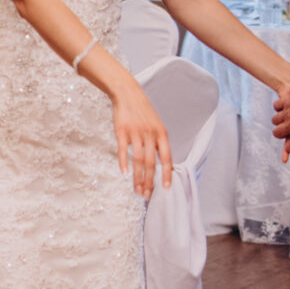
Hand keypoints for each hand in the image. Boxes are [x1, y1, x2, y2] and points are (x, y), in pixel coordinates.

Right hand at [111, 80, 172, 196]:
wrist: (128, 93)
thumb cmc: (143, 112)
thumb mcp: (156, 125)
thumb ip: (159, 143)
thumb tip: (165, 164)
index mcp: (161, 134)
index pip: (167, 158)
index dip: (167, 175)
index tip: (166, 189)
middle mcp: (150, 134)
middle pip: (151, 163)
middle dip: (150, 182)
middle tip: (147, 195)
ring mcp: (136, 133)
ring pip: (138, 160)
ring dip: (138, 178)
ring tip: (137, 190)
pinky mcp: (122, 131)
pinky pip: (123, 151)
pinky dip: (124, 163)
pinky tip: (124, 174)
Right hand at [272, 80, 289, 161]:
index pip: (288, 147)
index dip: (288, 147)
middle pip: (276, 133)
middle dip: (280, 132)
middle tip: (286, 128)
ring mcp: (286, 112)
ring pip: (275, 119)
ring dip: (279, 119)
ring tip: (285, 116)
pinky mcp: (285, 101)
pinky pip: (276, 105)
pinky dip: (279, 106)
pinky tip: (284, 105)